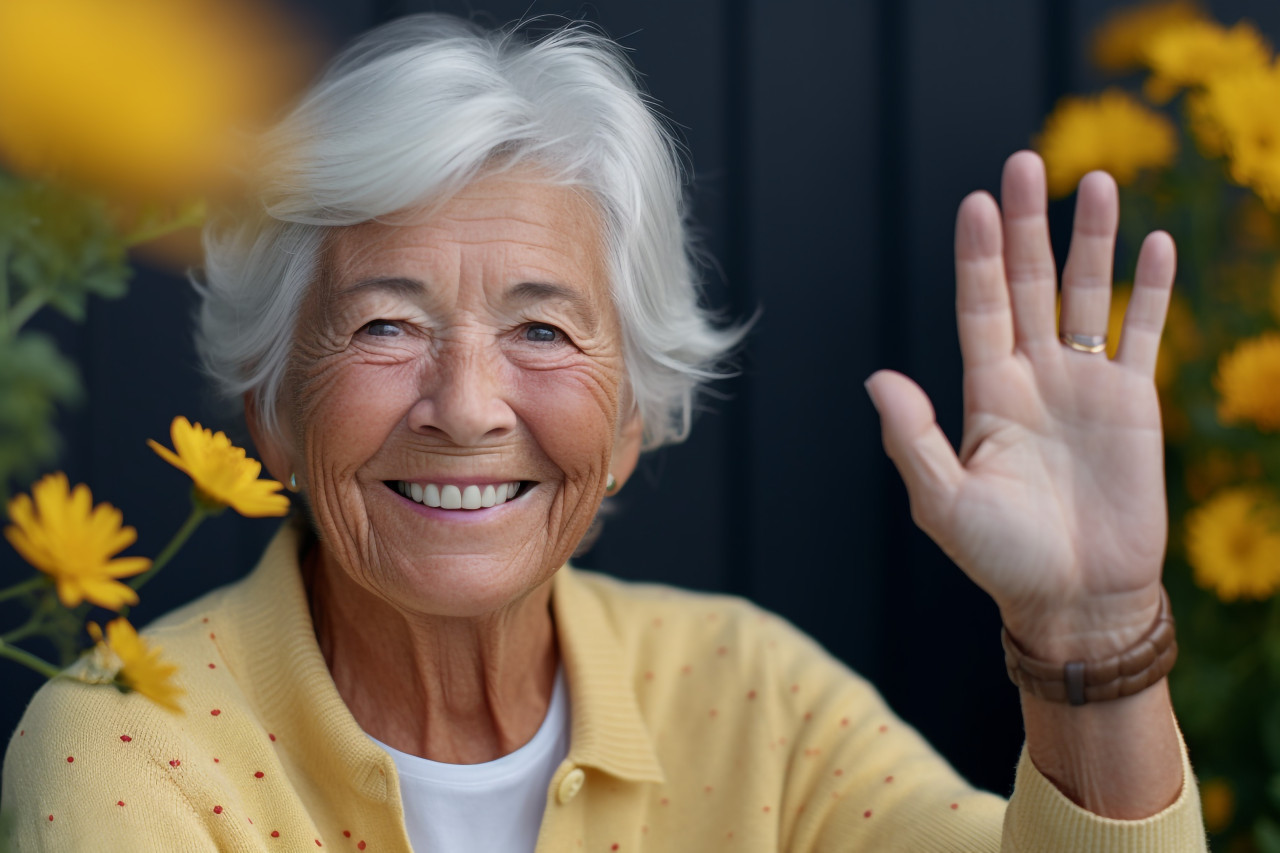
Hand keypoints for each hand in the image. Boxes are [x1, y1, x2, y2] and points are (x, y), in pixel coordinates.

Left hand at [866, 151, 1175, 662]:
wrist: (1076, 600)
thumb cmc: (1003, 558)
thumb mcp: (944, 502)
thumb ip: (913, 439)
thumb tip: (877, 378)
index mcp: (986, 394)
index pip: (979, 309)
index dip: (978, 259)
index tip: (975, 204)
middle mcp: (1032, 378)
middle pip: (1029, 286)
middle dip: (1027, 227)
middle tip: (1024, 164)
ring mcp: (1084, 386)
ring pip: (1087, 297)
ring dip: (1092, 242)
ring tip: (1099, 183)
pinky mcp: (1134, 404)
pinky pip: (1143, 334)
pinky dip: (1150, 291)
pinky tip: (1153, 245)